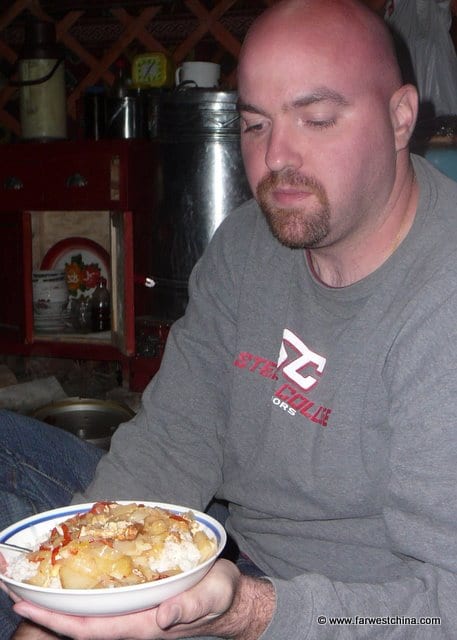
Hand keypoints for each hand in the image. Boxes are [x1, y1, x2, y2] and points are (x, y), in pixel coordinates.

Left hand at [10, 559, 240, 639]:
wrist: (228, 598)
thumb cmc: (220, 596)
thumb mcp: (211, 597)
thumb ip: (190, 607)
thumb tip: (164, 616)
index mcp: (145, 624)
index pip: (93, 627)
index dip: (58, 620)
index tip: (29, 608)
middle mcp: (133, 620)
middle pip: (81, 622)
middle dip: (47, 612)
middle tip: (15, 594)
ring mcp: (133, 610)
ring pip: (89, 612)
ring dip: (60, 603)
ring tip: (32, 587)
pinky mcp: (139, 598)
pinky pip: (103, 599)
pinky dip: (82, 592)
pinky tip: (71, 578)